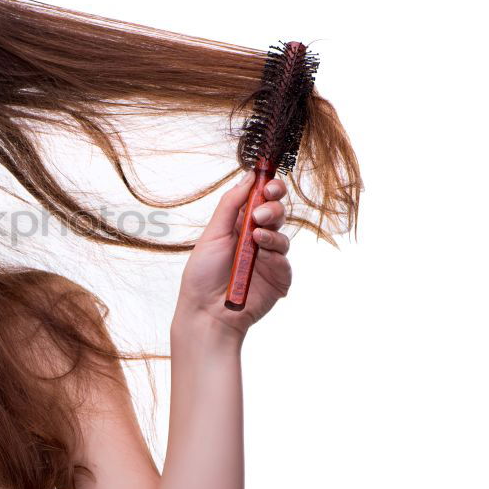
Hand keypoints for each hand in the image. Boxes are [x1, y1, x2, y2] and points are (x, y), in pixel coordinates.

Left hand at [176, 171, 292, 338]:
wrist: (205, 312)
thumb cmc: (203, 275)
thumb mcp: (213, 234)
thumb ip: (230, 205)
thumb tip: (249, 176)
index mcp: (238, 226)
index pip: (260, 200)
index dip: (268, 189)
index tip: (269, 184)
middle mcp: (256, 239)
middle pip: (276, 214)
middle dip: (273, 207)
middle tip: (261, 213)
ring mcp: (268, 259)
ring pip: (282, 236)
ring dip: (272, 232)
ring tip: (257, 235)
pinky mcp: (278, 279)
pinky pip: (285, 261)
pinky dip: (276, 255)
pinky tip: (263, 255)